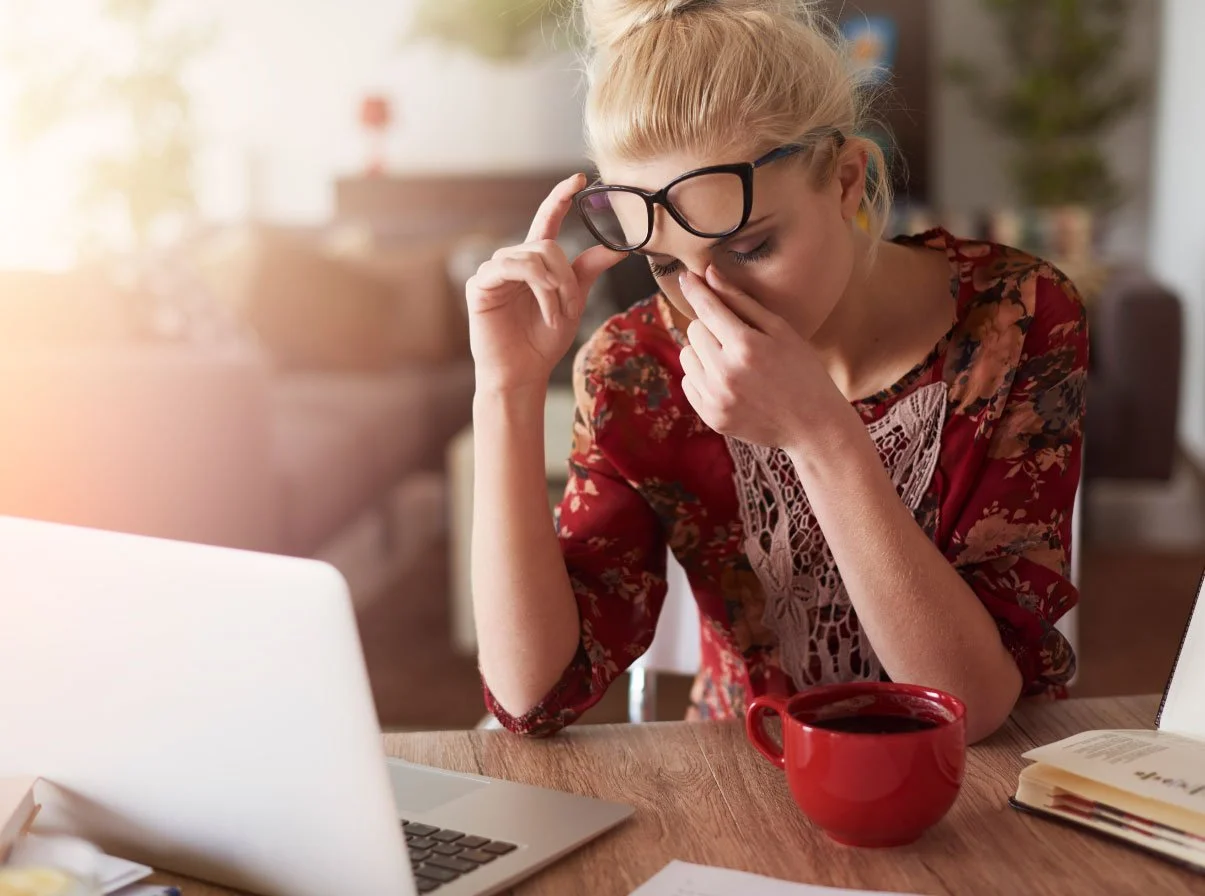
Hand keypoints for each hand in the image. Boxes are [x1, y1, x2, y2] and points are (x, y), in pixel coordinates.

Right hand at [466, 173, 626, 394]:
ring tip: (557, 314)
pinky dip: (538, 289)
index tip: (579, 179)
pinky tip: (544, 312)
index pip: (547, 220)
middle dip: (567, 277)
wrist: (522, 373)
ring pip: (534, 256)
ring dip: (554, 287)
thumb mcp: (573, 302)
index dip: (560, 197)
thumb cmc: (543, 341)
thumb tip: (617, 248)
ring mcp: (494, 271)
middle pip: (548, 245)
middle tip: (571, 307)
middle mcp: (513, 261)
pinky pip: (513, 268)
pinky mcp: (480, 284)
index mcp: (534, 262)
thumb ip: (587, 272)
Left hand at [677, 266, 849, 450]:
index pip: (707, 308)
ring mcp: (716, 398)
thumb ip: (740, 301)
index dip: (695, 289)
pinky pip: (688, 382)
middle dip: (710, 327)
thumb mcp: (780, 330)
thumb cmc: (802, 370)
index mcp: (746, 346)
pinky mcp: (710, 416)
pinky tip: (728, 381)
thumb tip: (708, 274)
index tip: (687, 276)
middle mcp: (725, 373)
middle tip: (736, 337)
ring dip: (703, 352)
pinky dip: (702, 376)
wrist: (812, 425)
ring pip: (686, 356)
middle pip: (694, 330)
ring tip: (732, 361)